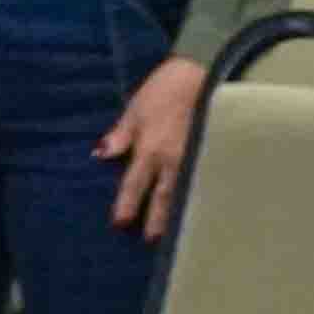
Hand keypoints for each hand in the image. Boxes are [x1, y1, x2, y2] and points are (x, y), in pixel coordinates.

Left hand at [95, 55, 213, 236]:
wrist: (203, 72)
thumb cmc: (164, 90)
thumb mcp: (135, 110)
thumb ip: (120, 136)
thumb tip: (100, 155)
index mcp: (150, 150)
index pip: (135, 185)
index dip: (127, 205)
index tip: (121, 224)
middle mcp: (172, 160)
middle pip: (163, 197)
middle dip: (157, 220)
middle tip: (152, 241)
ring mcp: (196, 158)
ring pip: (186, 192)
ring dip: (181, 212)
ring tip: (180, 233)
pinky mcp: (213, 152)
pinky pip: (205, 179)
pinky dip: (202, 194)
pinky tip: (205, 207)